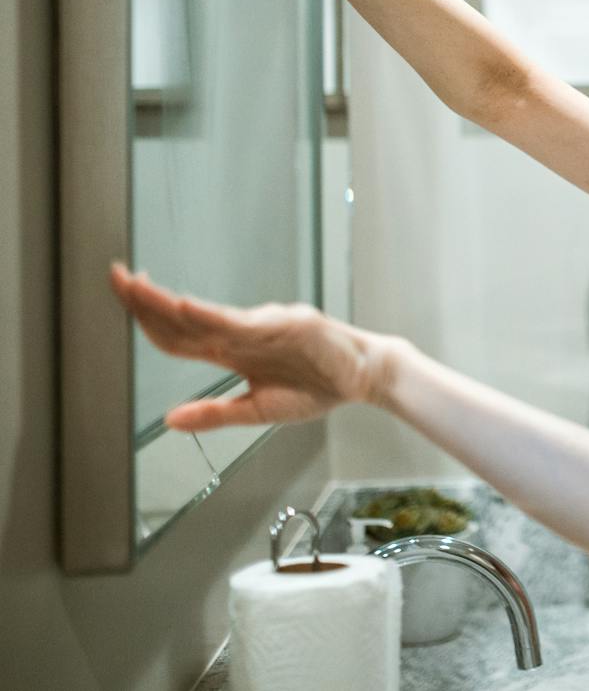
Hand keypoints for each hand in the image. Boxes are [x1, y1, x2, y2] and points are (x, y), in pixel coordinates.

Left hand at [107, 260, 396, 430]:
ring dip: (168, 303)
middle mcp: (241, 333)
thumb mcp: (258, 410)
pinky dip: (212, 316)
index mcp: (231, 351)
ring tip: (139, 289)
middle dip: (145, 300)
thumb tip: (169, 421)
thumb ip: (215, 414)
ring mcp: (263, 326)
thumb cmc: (317, 387)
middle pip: (182, 319)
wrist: (362, 377)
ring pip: (206, 316)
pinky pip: (242, 323)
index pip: (176, 335)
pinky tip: (187, 308)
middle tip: (115, 277)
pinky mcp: (288, 324)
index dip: (145, 319)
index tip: (122, 296)